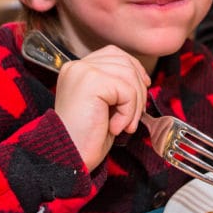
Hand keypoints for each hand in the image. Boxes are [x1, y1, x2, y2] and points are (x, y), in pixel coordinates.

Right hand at [52, 45, 150, 169]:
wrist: (69, 158)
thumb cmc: (86, 137)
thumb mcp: (103, 104)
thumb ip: (115, 85)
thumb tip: (143, 78)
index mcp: (77, 69)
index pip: (114, 54)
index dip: (133, 68)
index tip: (143, 86)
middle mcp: (77, 66)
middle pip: (125, 63)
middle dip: (138, 90)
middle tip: (133, 117)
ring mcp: (83, 71)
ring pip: (129, 76)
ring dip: (134, 105)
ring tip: (125, 125)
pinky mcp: (92, 82)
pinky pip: (127, 91)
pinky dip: (129, 112)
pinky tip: (115, 127)